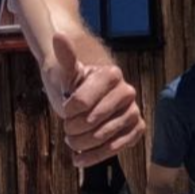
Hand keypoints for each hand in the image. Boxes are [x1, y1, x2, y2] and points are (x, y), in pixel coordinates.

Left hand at [49, 34, 145, 167]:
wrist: (91, 98)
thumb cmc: (77, 85)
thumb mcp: (68, 72)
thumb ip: (66, 56)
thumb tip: (58, 35)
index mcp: (112, 74)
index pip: (82, 101)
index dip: (69, 110)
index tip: (66, 110)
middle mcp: (127, 92)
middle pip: (92, 121)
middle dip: (74, 129)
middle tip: (67, 129)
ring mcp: (133, 111)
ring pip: (104, 136)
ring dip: (82, 144)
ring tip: (72, 142)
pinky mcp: (137, 129)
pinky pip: (118, 147)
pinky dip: (96, 156)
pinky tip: (80, 158)